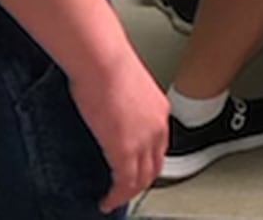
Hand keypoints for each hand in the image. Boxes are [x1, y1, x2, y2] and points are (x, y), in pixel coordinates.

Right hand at [70, 52, 169, 210]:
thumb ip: (125, 109)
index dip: (148, 163)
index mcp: (158, 111)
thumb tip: (112, 115)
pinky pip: (125, 183)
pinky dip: (117, 197)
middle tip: (125, 191)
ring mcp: (143, 140)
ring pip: (142, 178)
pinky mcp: (125, 150)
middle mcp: (157, 127)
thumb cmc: (107, 65)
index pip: (159, 146)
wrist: (103, 62)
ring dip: (128, 193)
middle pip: (154, 166)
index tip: (136, 171)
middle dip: (140, 182)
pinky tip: (107, 201)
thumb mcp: (125, 91)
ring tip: (114, 200)